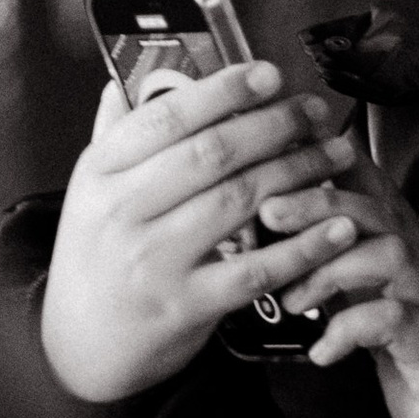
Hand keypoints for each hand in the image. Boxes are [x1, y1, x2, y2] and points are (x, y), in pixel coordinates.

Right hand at [41, 63, 362, 401]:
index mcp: (100, 172)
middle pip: (212, 153)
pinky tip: (337, 226)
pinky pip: (256, 269)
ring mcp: (154, 261)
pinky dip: (303, 247)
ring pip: (239, 202)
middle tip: (315, 112)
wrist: (81, 343)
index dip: (224, 90)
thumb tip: (129, 76)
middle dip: (275, 125)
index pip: (166, 116)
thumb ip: (113, 134)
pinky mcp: (187, 306)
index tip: (269, 74)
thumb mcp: (91, 191)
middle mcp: (123, 212)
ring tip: (335, 154)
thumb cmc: (98, 255)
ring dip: (298, 172)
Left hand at [259, 157, 418, 417]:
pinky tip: (324, 350)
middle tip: (270, 214)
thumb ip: (330, 262)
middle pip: (380, 212)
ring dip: (332, 268)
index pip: (374, 187)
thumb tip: (273, 227)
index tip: (284, 151)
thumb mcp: (359, 298)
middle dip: (320, 204)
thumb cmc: (400, 360)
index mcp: (406, 252)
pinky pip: (398, 319)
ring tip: (292, 299)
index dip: (333, 160)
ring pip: (393, 255)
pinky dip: (351, 329)